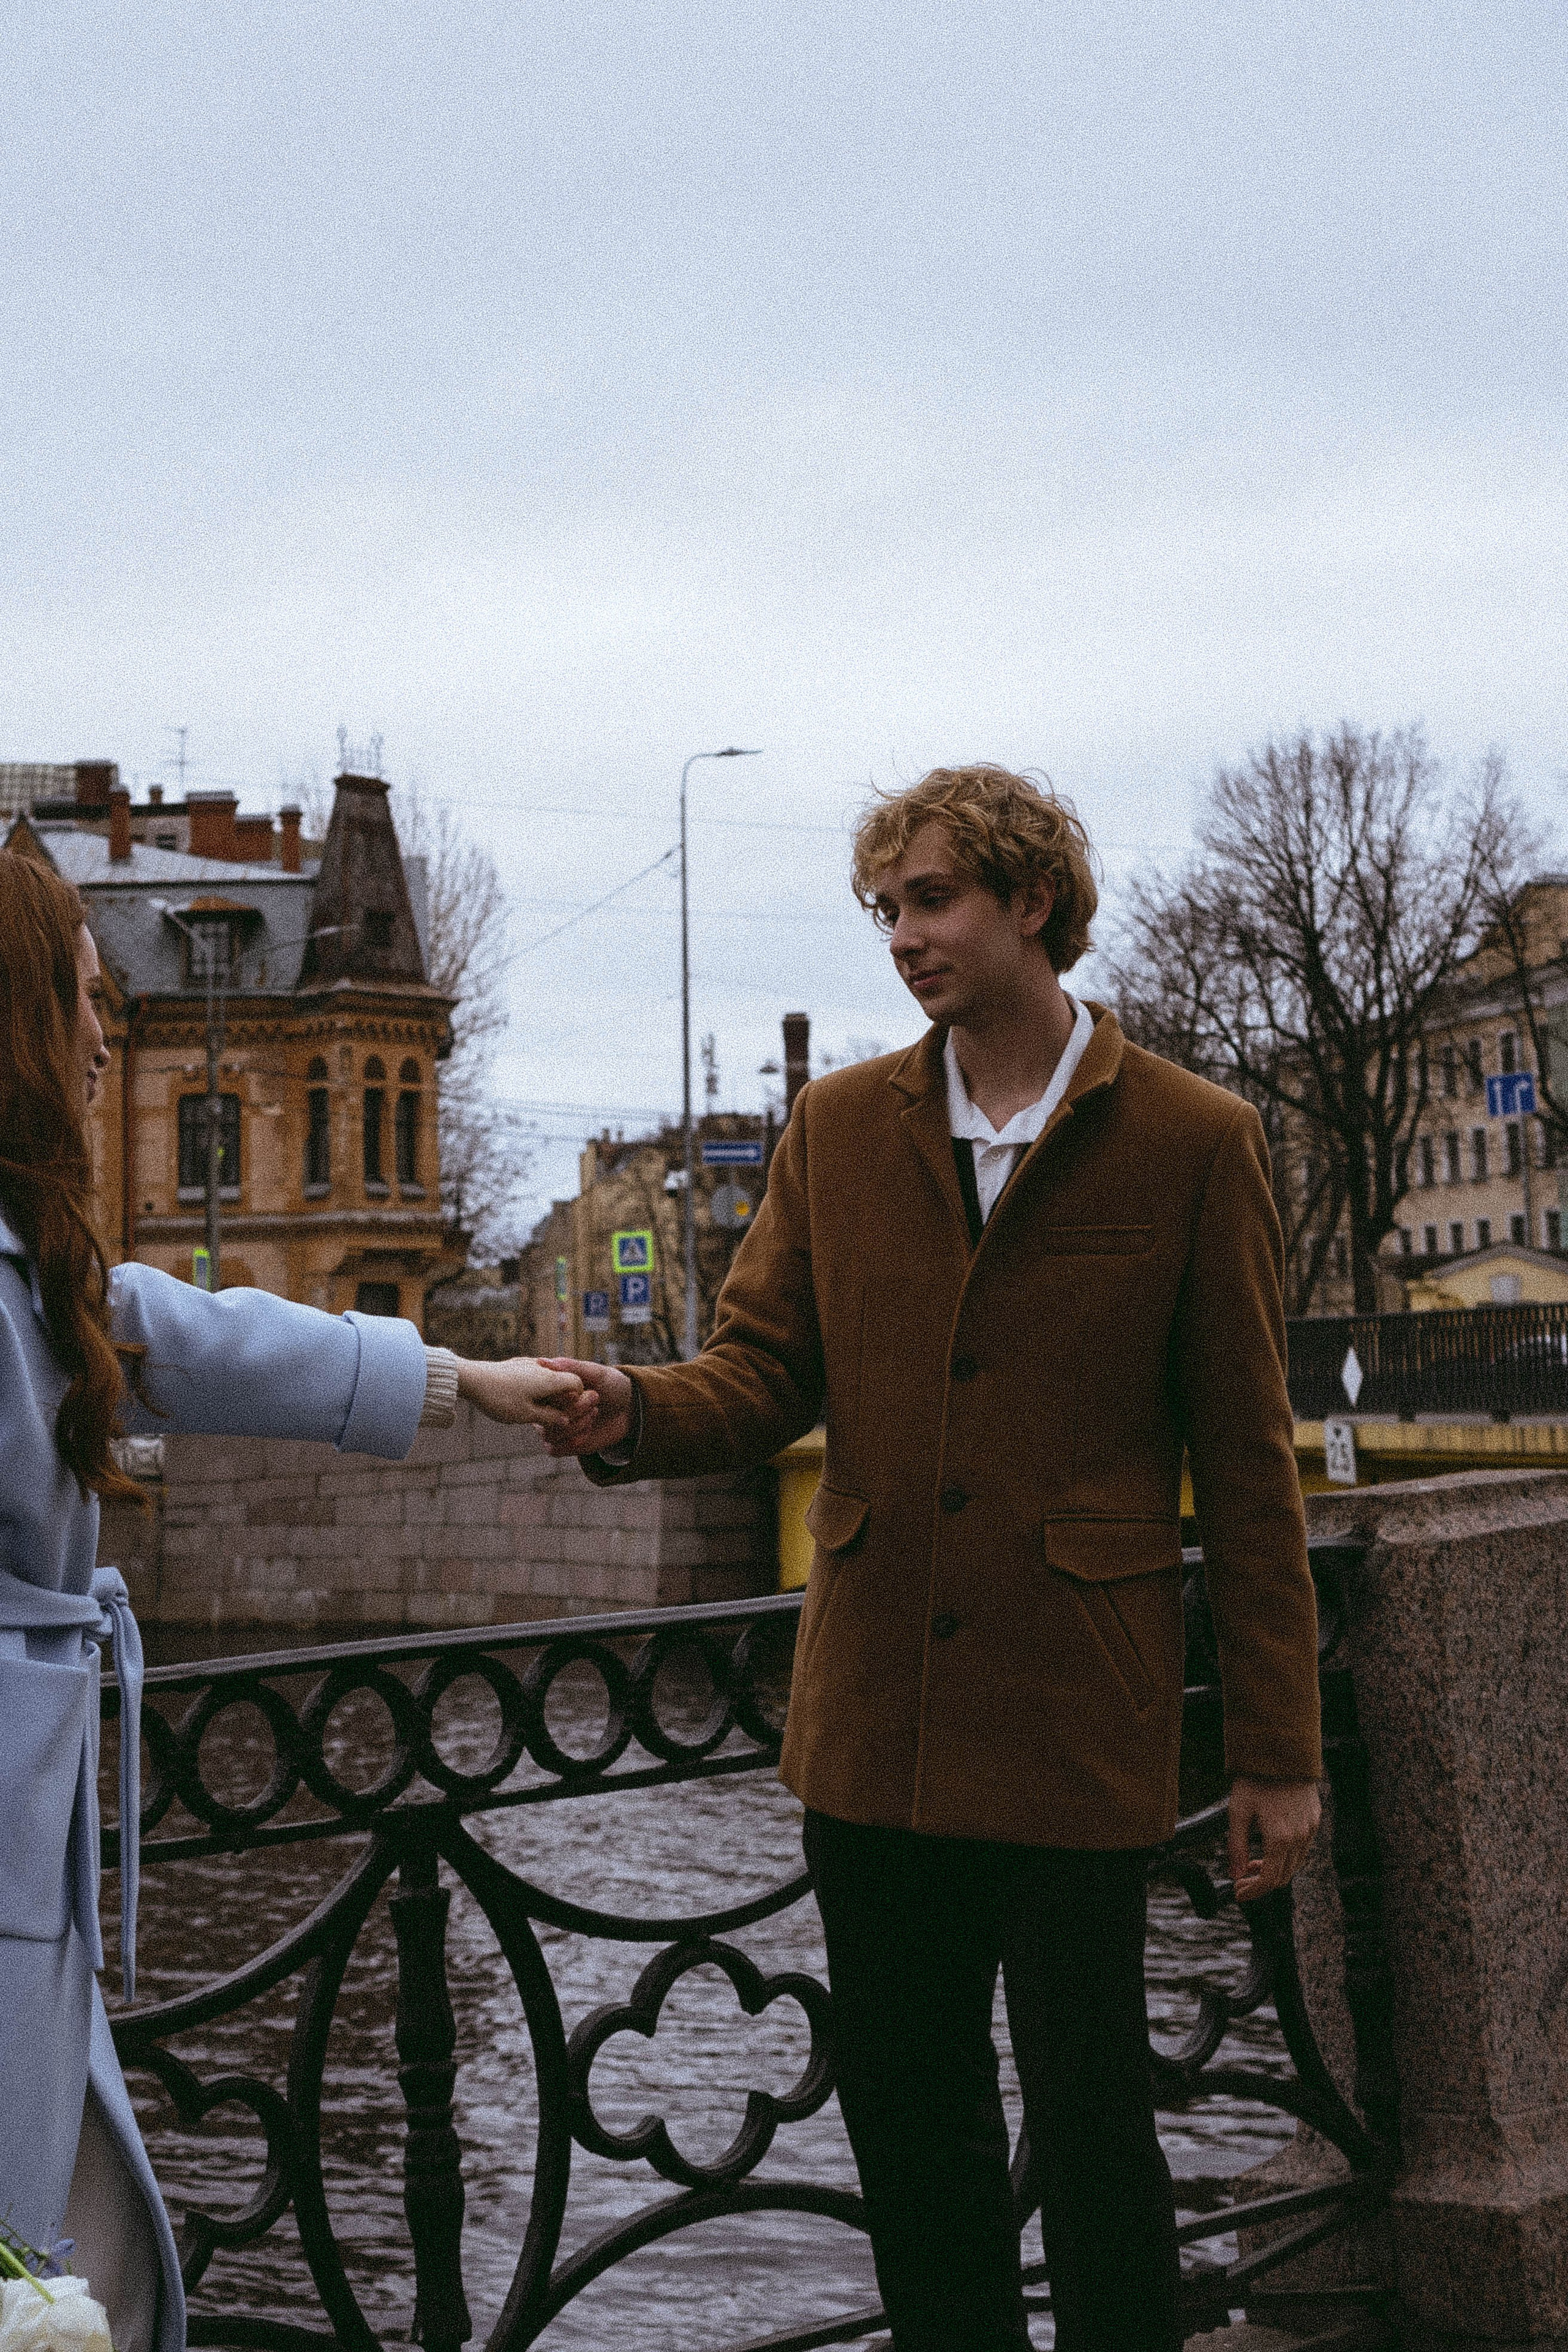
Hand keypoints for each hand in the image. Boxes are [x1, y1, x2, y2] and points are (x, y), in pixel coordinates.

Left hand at [456, 1356, 583, 1426]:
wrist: (471, 1379)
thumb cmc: (500, 1398)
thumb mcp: (526, 1414)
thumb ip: (549, 1417)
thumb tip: (566, 1421)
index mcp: (549, 1379)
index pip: (577, 1383)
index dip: (578, 1399)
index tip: (567, 1412)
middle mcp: (542, 1367)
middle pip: (563, 1380)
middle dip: (561, 1398)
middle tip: (549, 1415)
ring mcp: (528, 1364)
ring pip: (548, 1378)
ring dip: (547, 1393)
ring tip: (532, 1409)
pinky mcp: (516, 1364)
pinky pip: (534, 1374)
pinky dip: (535, 1386)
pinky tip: (520, 1398)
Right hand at [536, 1358, 635, 1455]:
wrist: (627, 1409)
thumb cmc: (610, 1385)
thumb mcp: (596, 1373)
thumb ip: (571, 1368)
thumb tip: (543, 1362)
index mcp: (548, 1387)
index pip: (539, 1394)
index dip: (559, 1396)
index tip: (578, 1392)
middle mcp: (545, 1407)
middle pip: (543, 1415)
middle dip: (573, 1409)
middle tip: (595, 1397)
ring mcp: (551, 1426)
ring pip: (548, 1434)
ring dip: (574, 1425)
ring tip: (594, 1412)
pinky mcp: (559, 1444)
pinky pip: (554, 1449)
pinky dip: (572, 1441)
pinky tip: (588, 1429)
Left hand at [1227, 1775, 1320, 1902]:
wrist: (1282, 1752)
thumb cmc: (1256, 1779)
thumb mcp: (1238, 1812)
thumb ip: (1236, 1847)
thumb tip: (1234, 1875)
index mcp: (1280, 1838)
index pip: (1269, 1880)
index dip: (1253, 1892)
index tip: (1238, 1894)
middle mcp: (1300, 1837)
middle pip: (1283, 1876)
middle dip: (1261, 1883)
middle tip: (1241, 1878)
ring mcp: (1310, 1828)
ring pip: (1295, 1864)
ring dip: (1274, 1869)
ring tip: (1253, 1863)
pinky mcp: (1315, 1819)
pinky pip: (1303, 1848)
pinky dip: (1287, 1855)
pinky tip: (1271, 1847)